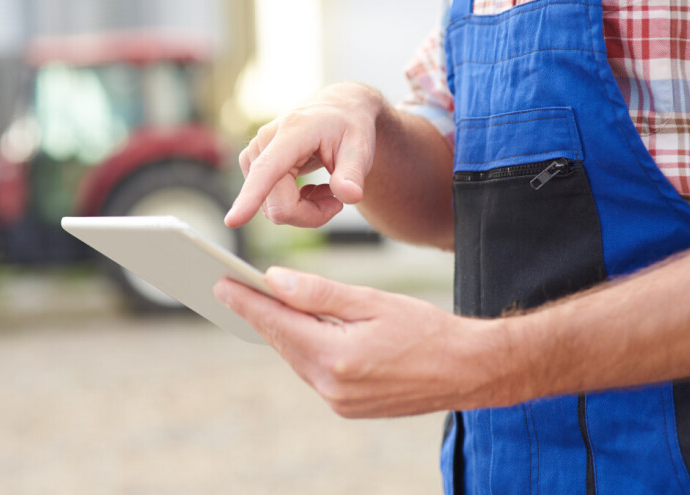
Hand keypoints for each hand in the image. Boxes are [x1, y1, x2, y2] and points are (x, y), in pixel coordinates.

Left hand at [213, 268, 522, 417]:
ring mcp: (340, 402)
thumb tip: (275, 280)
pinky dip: (303, 349)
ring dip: (280, 332)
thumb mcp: (373, 303)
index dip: (247, 301)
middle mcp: (332, 386)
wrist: (467, 371)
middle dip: (257, 315)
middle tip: (230, 288)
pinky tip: (297, 330)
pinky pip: (313, 372)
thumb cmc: (426, 329)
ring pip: (296, 359)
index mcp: (337, 357)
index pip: (279, 323)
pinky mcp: (348, 407)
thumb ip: (321, 293)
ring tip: (258, 305)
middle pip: (283, 343)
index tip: (221, 281)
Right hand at [224, 83, 384, 228]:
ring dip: (304, 210)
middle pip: (278, 206)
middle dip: (311, 214)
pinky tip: (312, 189)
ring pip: (274, 210)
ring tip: (327, 189)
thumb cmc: (350, 127)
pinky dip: (295, 206)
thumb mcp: (361, 147)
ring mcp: (254, 156)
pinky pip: (270, 205)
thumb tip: (350, 197)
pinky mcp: (252, 167)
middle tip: (338, 199)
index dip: (250, 198)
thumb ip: (354, 174)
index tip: (232, 221)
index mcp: (291, 132)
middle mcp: (264, 143)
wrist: (338, 110)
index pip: (267, 171)